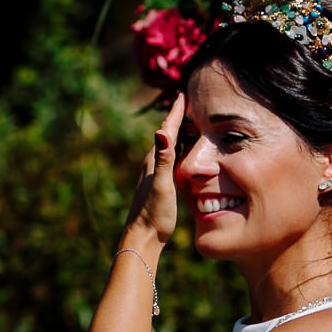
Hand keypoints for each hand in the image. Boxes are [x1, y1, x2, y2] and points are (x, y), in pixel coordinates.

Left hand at [122, 95, 186, 244]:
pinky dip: (178, 150)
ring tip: (188, 121)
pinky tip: (182, 154)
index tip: (182, 94)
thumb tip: (160, 132)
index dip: (176, 112)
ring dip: (178, 132)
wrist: (143, 238)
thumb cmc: (153, 214)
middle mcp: (152, 165)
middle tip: (187, 100)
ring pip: (168, 146)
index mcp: (154, 161)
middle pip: (166, 134)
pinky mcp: (159, 186)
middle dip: (177, 117)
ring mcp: (155, 175)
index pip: (167, 130)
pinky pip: (170, 160)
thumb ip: (164, 159)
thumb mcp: (162, 185)